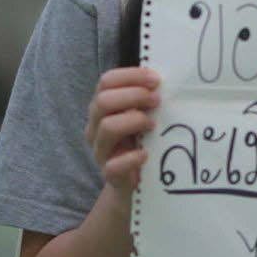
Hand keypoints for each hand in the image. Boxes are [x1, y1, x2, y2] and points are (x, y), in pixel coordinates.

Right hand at [86, 67, 160, 193]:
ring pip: (107, 127)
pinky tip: (145, 154)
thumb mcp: (138, 115)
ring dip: (134, 121)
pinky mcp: (108, 173)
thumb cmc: (137, 141)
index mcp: (101, 107)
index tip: (155, 80)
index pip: (106, 81)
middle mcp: (95, 126)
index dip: (131, 76)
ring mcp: (99, 150)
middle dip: (134, 96)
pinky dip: (132, 158)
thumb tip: (162, 81)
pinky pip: (113, 165)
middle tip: (157, 100)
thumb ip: (144, 99)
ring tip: (153, 125)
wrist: (131, 180)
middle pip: (103, 101)